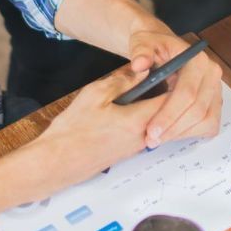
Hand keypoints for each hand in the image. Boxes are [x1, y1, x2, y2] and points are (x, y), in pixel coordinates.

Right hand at [33, 67, 160, 184]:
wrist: (59, 161)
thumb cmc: (74, 129)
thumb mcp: (95, 94)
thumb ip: (122, 81)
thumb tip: (141, 71)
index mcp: (138, 120)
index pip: (169, 99)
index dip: (171, 81)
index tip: (167, 69)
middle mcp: (143, 136)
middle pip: (164, 111)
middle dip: (161, 92)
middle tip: (151, 75)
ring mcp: (136, 147)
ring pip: (153, 121)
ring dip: (149, 105)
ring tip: (135, 89)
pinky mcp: (127, 152)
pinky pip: (142, 130)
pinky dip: (139, 117)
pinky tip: (123, 108)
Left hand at [125, 29, 222, 147]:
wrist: (160, 47)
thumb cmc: (153, 46)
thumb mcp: (142, 43)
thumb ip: (140, 52)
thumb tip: (140, 64)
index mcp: (197, 60)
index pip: (187, 92)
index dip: (169, 114)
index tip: (151, 130)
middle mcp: (211, 75)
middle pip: (197, 110)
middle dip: (173, 128)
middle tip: (151, 139)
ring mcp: (215, 90)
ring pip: (205, 120)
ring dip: (181, 134)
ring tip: (158, 139)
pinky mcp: (214, 102)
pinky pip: (209, 125)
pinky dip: (191, 133)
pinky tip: (171, 134)